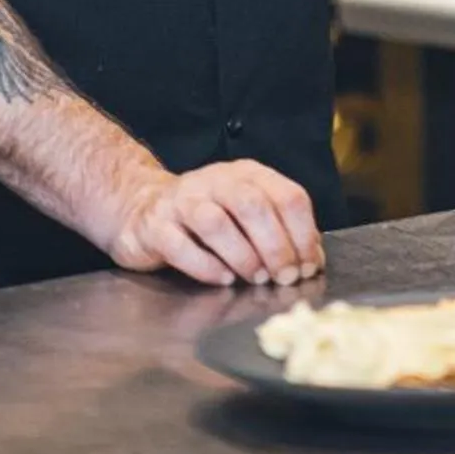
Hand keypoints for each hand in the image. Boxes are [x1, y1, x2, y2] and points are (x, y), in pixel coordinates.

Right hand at [106, 159, 324, 288]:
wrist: (142, 208)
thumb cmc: (206, 216)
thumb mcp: (247, 213)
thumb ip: (280, 230)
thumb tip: (312, 258)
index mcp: (248, 174)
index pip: (288, 195)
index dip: (303, 234)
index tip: (308, 266)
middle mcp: (216, 181)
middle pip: (253, 205)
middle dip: (276, 246)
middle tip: (284, 276)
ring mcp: (183, 202)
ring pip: (216, 222)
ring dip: (242, 255)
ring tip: (255, 278)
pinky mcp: (156, 227)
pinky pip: (181, 246)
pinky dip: (206, 266)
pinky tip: (223, 279)